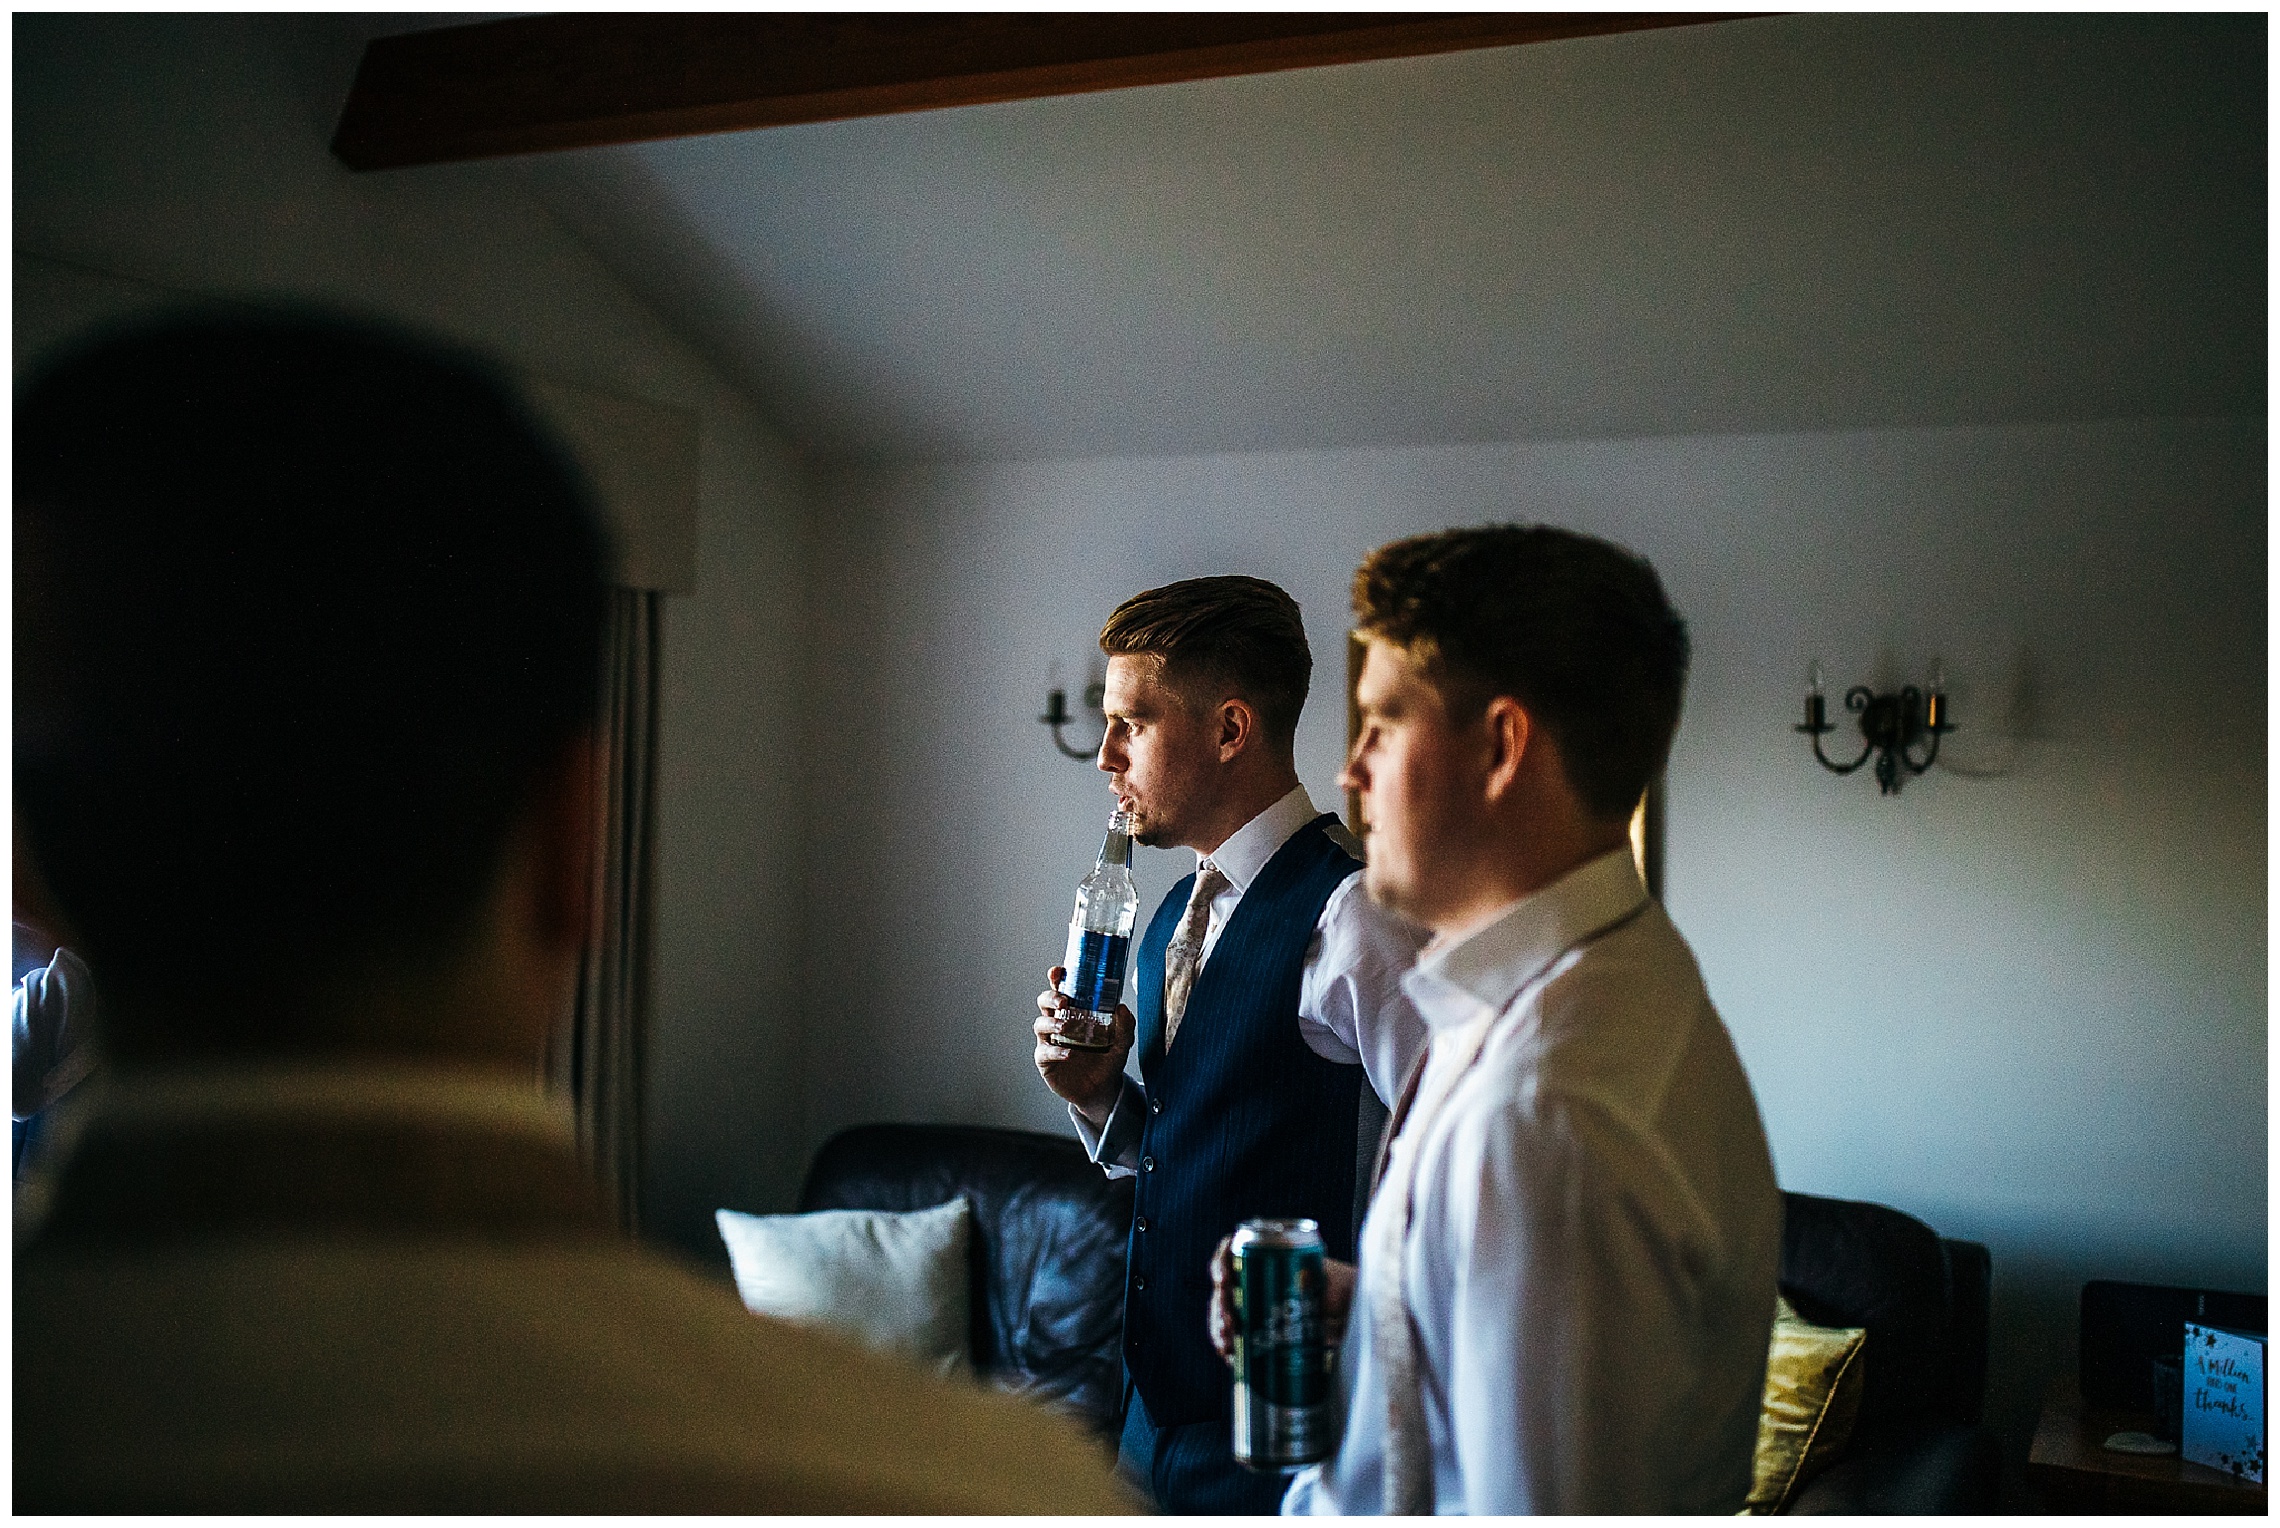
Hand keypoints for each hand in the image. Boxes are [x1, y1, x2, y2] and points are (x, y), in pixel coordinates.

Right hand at [1033, 966, 1134, 1124]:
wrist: (1102, 1090)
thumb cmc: (1107, 1060)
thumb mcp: (1121, 1042)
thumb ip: (1125, 1026)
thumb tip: (1121, 1007)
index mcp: (1074, 1012)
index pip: (1061, 990)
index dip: (1056, 979)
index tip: (1058, 971)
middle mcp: (1059, 1023)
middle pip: (1044, 1003)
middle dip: (1050, 997)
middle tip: (1064, 1000)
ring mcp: (1050, 1042)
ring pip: (1040, 1024)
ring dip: (1051, 1022)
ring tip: (1066, 1026)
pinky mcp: (1046, 1062)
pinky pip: (1044, 1052)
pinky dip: (1055, 1051)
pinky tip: (1068, 1054)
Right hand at [1209, 1235, 1357, 1365]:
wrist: (1349, 1319)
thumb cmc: (1343, 1290)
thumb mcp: (1338, 1281)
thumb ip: (1325, 1284)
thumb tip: (1306, 1287)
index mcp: (1266, 1256)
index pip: (1233, 1252)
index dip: (1221, 1262)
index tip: (1224, 1278)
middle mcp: (1253, 1279)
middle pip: (1224, 1287)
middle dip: (1220, 1305)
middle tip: (1229, 1322)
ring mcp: (1250, 1306)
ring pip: (1222, 1313)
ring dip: (1218, 1327)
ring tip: (1228, 1343)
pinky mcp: (1253, 1331)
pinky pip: (1231, 1337)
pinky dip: (1227, 1346)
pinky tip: (1230, 1355)